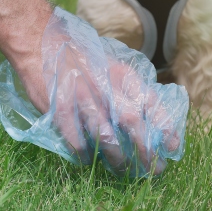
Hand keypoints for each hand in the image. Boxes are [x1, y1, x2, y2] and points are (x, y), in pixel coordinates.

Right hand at [0, 7, 186, 176]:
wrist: (39, 40)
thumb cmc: (77, 55)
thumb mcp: (109, 63)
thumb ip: (126, 87)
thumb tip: (147, 115)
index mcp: (120, 74)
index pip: (151, 101)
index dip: (164, 126)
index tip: (171, 146)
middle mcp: (105, 86)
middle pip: (133, 124)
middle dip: (146, 150)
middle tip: (153, 168)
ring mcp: (82, 99)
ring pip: (106, 137)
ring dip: (118, 158)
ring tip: (124, 169)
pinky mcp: (60, 109)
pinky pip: (77, 140)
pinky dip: (84, 154)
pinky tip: (87, 159)